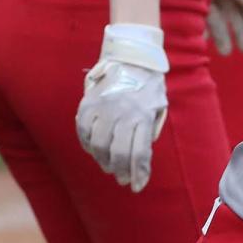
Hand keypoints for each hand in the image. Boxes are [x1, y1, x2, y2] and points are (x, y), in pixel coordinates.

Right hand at [76, 25, 168, 191]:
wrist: (132, 57)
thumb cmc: (150, 86)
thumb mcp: (159, 107)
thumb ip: (150, 130)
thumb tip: (140, 158)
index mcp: (143, 115)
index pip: (140, 153)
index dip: (138, 173)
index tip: (137, 186)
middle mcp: (123, 113)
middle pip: (118, 153)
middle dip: (120, 171)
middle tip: (123, 179)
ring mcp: (104, 107)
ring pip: (99, 145)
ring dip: (103, 161)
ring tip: (109, 167)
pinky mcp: (89, 103)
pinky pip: (84, 130)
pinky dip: (87, 144)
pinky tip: (94, 150)